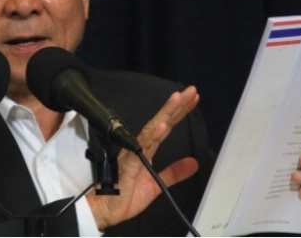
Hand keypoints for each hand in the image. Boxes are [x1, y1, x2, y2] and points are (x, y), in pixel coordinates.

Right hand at [86, 86, 199, 229]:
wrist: (107, 209)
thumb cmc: (125, 195)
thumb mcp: (157, 184)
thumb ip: (174, 172)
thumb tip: (193, 163)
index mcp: (148, 149)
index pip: (167, 125)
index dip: (180, 112)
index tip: (192, 98)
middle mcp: (141, 146)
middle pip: (161, 121)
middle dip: (176, 105)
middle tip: (190, 90)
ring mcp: (134, 152)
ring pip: (152, 128)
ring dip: (166, 112)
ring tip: (178, 98)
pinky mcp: (129, 163)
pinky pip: (141, 146)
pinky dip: (152, 136)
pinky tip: (163, 127)